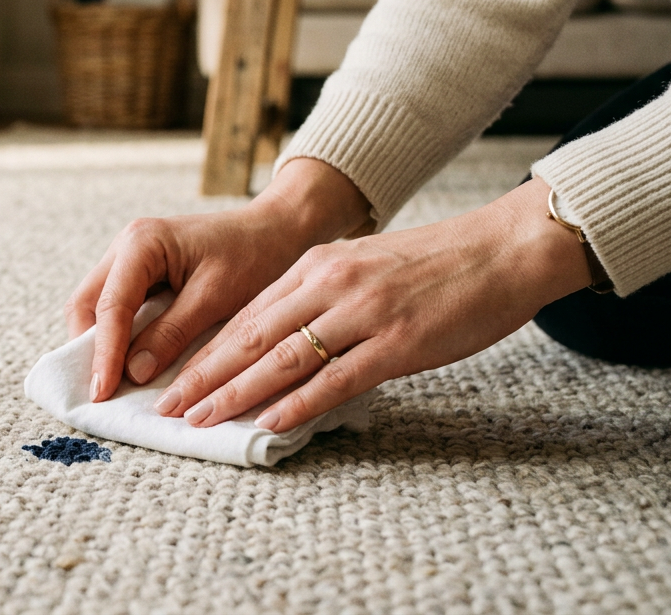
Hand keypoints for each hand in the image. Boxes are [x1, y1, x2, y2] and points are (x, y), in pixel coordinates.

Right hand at [65, 158, 371, 401]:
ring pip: (95, 307)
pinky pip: (114, 308)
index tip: (102, 392)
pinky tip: (126, 364)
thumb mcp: (216, 298)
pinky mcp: (139, 273)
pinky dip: (115, 337)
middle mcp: (126, 246)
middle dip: (89, 349)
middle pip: (86, 304)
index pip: (110, 306)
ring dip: (99, 344)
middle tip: (99, 393)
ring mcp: (129, 258)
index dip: (104, 352)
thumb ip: (172, 333)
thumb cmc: (254, 255)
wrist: (277, 230)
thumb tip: (133, 373)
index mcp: (142, 243)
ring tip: (110, 384)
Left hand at [153, 176, 594, 431]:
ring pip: (283, 358)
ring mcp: (362, 313)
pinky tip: (269, 421)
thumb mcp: (365, 267)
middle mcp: (330, 285)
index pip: (246, 316)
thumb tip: (283, 341)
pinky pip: (337, 378)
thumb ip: (323, 299)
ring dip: (236, 393)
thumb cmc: (437, 264)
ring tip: (200, 420)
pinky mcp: (398, 341)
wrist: (504, 248)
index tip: (173, 379)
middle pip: (250, 337)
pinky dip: (298, 402)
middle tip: (166, 408)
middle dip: (203, 376)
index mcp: (318, 266)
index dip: (205, 352)